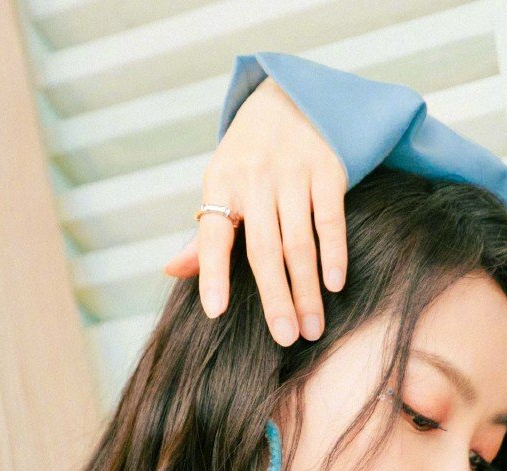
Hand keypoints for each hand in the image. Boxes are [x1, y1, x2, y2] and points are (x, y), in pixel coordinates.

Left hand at [163, 78, 348, 344]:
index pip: (212, 237)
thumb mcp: (219, 185)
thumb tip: (172, 271)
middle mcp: (254, 178)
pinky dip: (334, 253)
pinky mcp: (326, 168)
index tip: (215, 312)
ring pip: (299, 242)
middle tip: (285, 338)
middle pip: (264, 250)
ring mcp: (292, 172)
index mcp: (220, 184)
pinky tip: (335, 285)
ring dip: (307, 290)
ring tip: (312, 328)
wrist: (288, 96)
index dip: (213, 274)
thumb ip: (203, 234)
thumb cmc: (248, 158)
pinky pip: (330, 219)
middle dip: (276, 298)